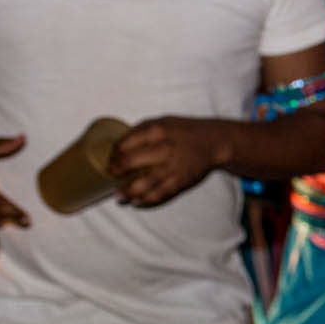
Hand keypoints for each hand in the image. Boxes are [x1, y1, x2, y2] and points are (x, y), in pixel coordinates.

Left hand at [107, 117, 229, 207]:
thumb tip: (118, 146)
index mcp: (156, 131)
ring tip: (119, 196)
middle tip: (111, 176)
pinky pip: (158, 195)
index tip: (109, 159)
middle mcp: (163, 149)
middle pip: (129, 163)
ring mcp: (172, 168)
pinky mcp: (180, 181)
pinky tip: (137, 201)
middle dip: (115, 172)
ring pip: (142, 185)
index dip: (112, 154)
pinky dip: (145, 200)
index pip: (124, 143)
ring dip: (127, 192)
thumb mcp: (163, 122)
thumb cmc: (185, 131)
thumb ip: (141, 131)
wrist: (215, 142)